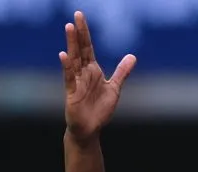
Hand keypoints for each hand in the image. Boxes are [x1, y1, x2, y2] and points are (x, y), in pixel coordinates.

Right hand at [59, 11, 136, 145]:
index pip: (87, 47)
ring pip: (74, 60)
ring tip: (69, 28)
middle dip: (79, 33)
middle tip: (77, 16)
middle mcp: (83, 73)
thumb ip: (122, 72)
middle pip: (80, 49)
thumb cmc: (100, 110)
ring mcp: (76, 82)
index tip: (80, 16)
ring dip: (71, 44)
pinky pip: (69, 78)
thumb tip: (132, 56)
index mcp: (92, 70)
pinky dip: (67, 67)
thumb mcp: (114, 88)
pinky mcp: (72, 94)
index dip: (85, 33)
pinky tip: (64, 56)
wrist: (90, 129)